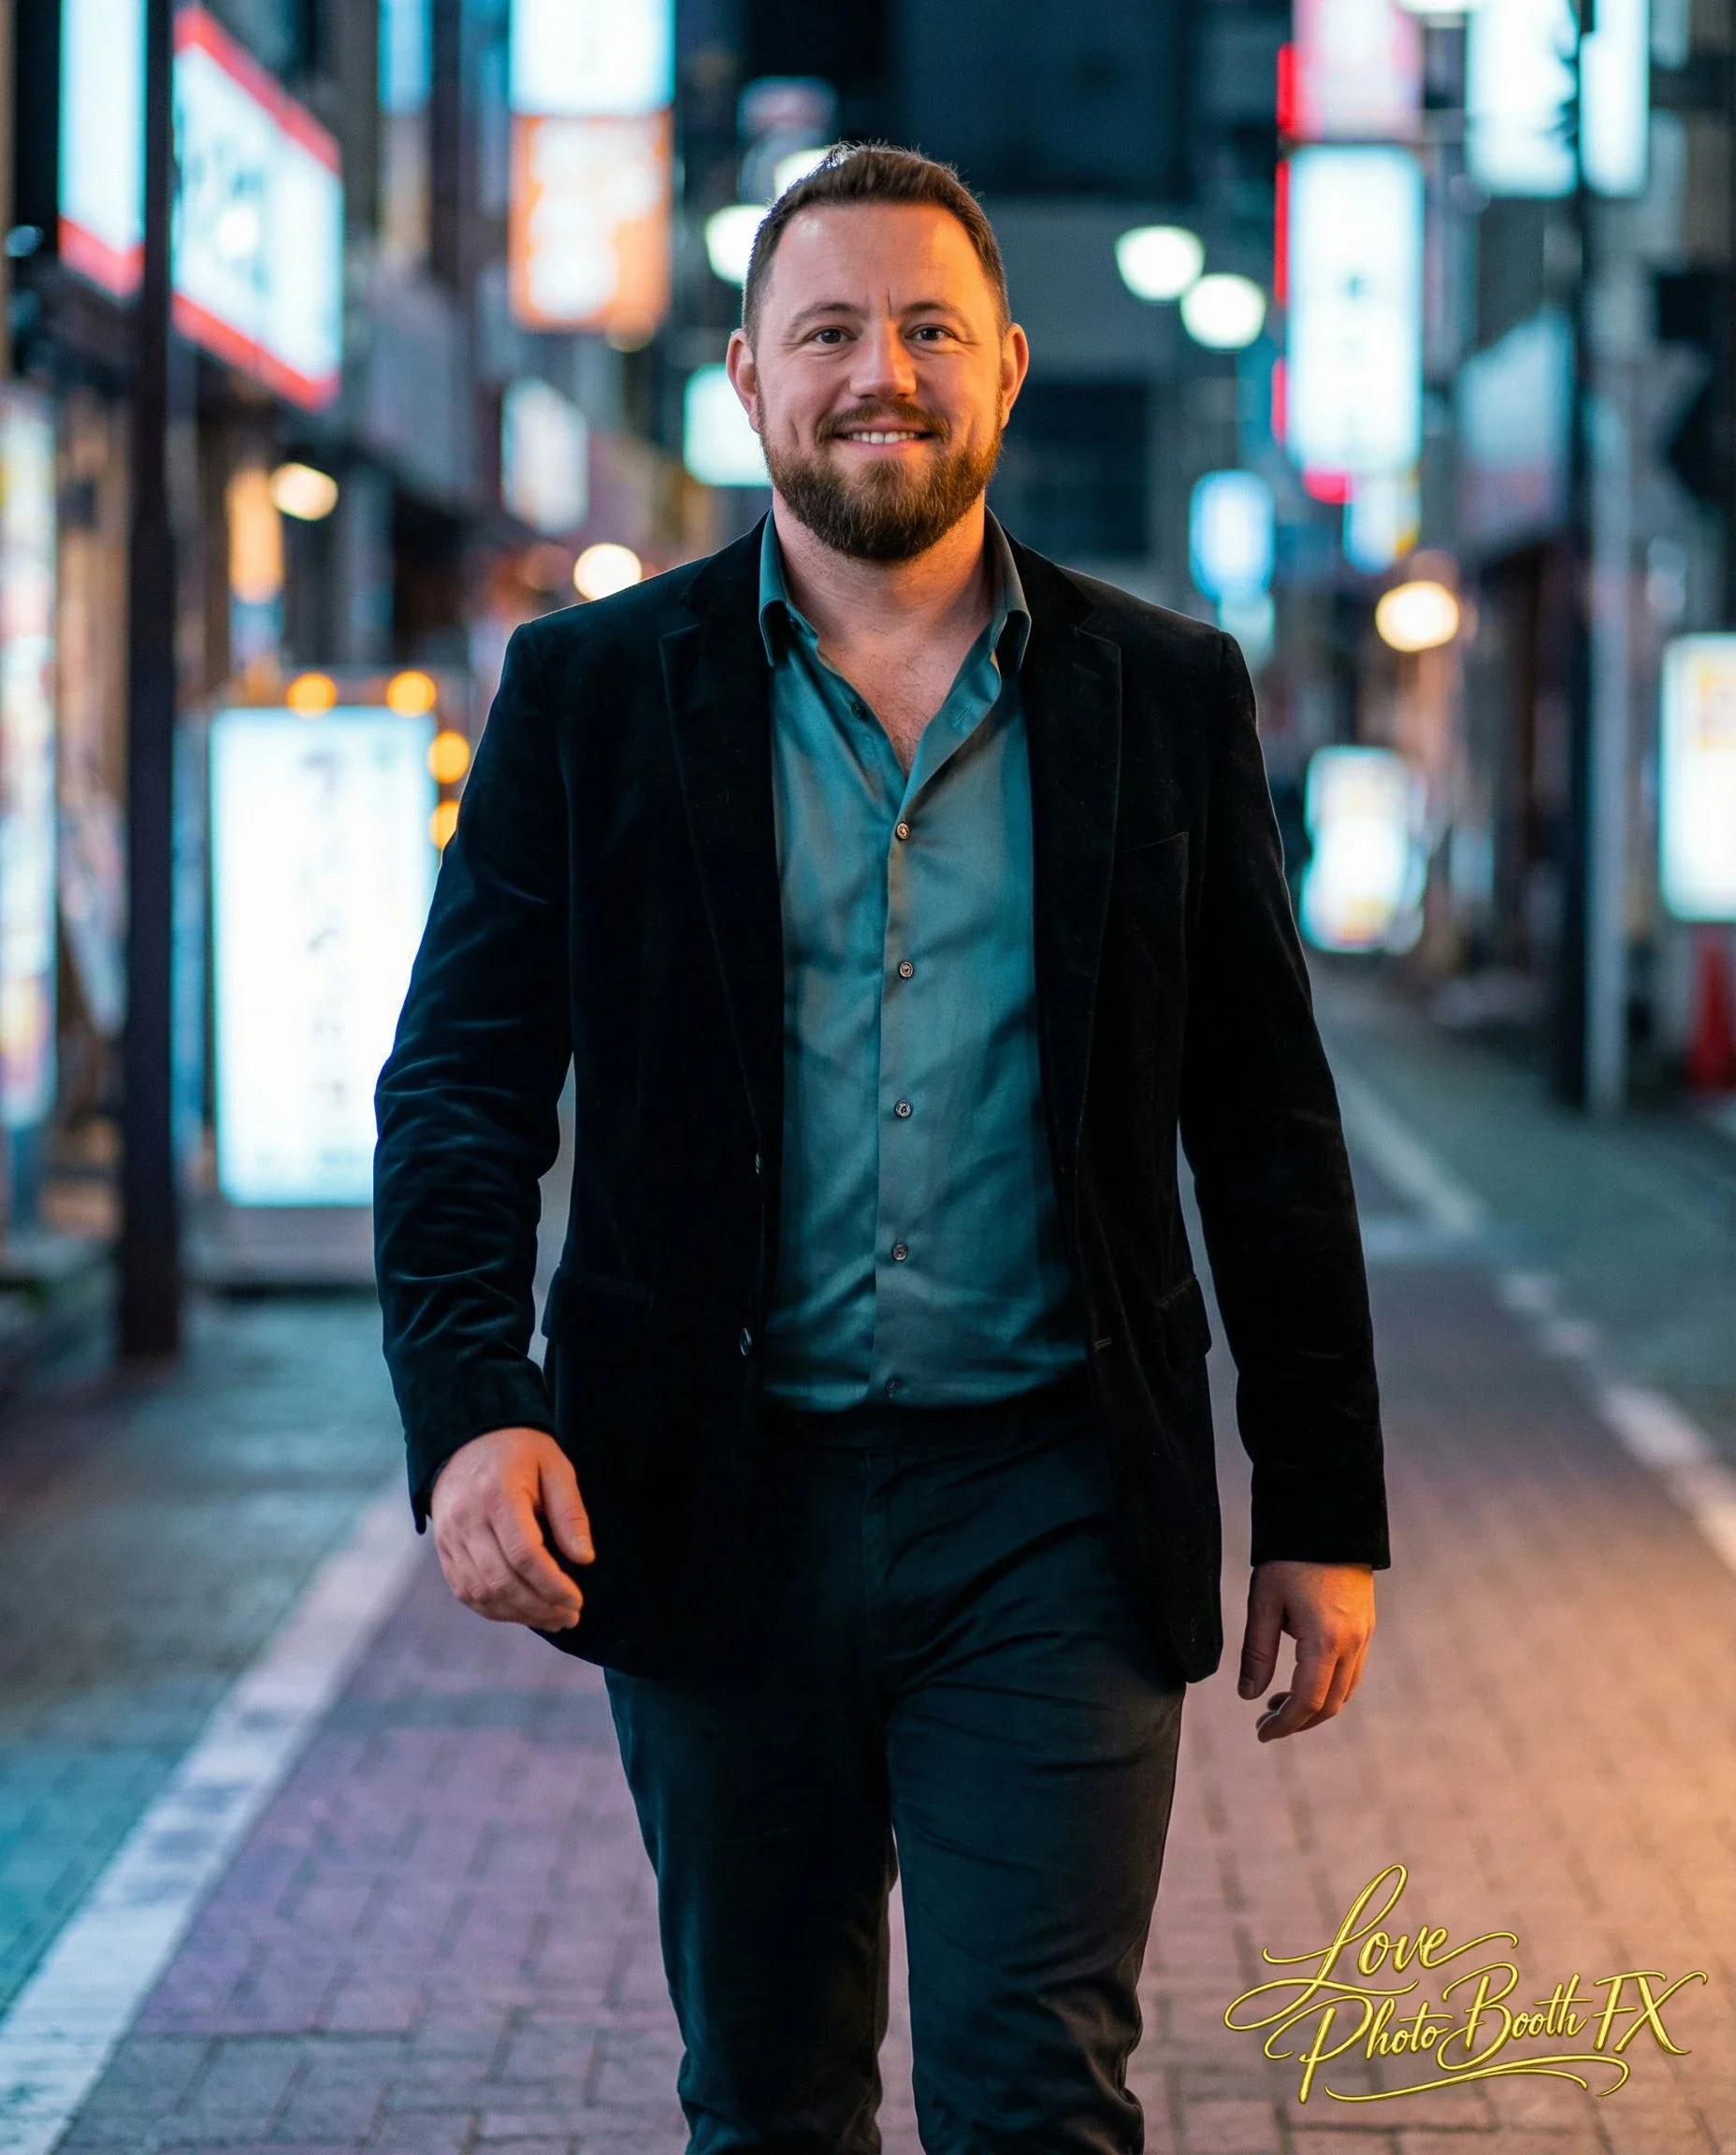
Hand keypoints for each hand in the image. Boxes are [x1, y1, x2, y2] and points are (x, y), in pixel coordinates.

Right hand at [429, 1426, 593, 1630]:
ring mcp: (449, 1536)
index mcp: (497, 1494)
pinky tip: (522, 1612)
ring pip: (481, 1592)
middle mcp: (467, 1519)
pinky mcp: (443, 1549)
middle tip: (570, 1616)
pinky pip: (465, 1591)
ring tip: (553, 1619)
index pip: (524, 1554)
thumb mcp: (555, 1467)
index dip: (552, 1585)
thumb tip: (584, 1559)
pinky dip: (494, 1609)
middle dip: (539, 1606)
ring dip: (519, 1614)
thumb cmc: (520, 1453)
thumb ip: (570, 1512)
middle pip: (501, 1580)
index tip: (577, 1600)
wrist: (467, 1440)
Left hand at [1237, 1559, 1374, 1741]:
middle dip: (1298, 1721)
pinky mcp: (1366, 1626)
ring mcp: (1365, 1636)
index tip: (1261, 1733)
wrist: (1328, 1520)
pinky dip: (1329, 1687)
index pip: (1308, 1701)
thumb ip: (1256, 1653)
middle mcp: (1353, 1644)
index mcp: (1326, 1641)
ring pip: (1345, 1691)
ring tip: (1278, 1703)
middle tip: (1265, 1723)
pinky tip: (1303, 1680)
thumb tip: (1248, 1696)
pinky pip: (1353, 1672)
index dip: (1284, 1724)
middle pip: (1331, 1704)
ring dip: (1315, 1706)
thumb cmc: (1289, 1559)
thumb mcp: (1264, 1603)